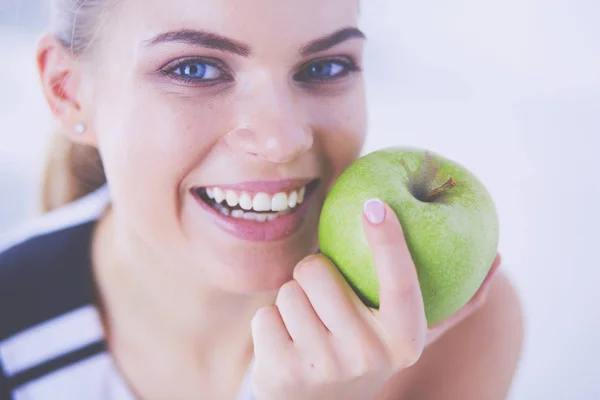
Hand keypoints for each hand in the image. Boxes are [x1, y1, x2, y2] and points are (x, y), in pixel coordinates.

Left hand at [250, 199, 500, 399]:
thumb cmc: (366, 356)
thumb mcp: (408, 336)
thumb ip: (451, 304)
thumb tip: (499, 260)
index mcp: (404, 342)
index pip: (401, 281)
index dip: (390, 240)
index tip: (376, 204)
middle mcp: (368, 356)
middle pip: (318, 269)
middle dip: (314, 275)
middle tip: (325, 301)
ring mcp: (323, 367)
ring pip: (288, 290)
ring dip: (293, 302)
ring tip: (310, 329)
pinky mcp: (281, 372)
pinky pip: (265, 314)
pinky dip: (272, 324)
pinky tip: (288, 348)